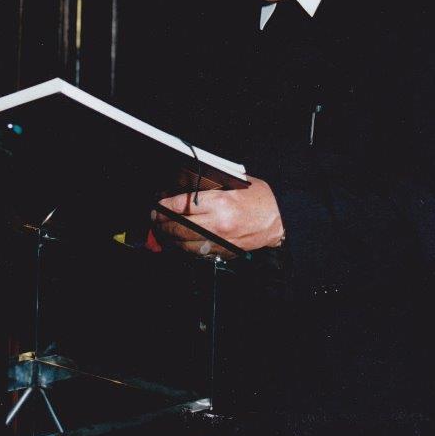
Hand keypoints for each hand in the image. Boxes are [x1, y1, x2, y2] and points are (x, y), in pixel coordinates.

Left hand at [153, 176, 283, 256]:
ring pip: (186, 242)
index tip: (158, 204)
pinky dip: (185, 248)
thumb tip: (189, 187)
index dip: (166, 205)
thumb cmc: (260, 198)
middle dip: (163, 222)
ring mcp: (221, 240)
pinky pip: (198, 252)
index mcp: (220, 202)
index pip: (183, 205)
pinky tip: (178, 243)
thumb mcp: (237, 183)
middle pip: (180, 225)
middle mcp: (218, 223)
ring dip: (170, 237)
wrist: (279, 219)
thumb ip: (213, 186)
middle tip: (155, 218)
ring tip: (162, 231)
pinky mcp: (224, 250)